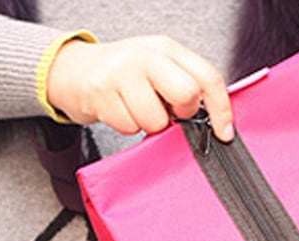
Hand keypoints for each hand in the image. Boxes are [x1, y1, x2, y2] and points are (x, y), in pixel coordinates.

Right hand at [46, 35, 233, 140]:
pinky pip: (129, 127)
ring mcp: (121, 72)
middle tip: (168, 113)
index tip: (224, 133)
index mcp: (166, 48)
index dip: (221, 109)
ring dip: (149, 125)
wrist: (74, 71)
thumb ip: (185, 85)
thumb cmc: (124, 75)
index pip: (207, 77)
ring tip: (136, 109)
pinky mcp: (100, 93)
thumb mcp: (159, 70)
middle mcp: (145, 55)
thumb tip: (212, 120)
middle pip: (186, 94)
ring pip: (156, 120)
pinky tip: (119, 110)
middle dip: (181, 114)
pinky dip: (127, 127)